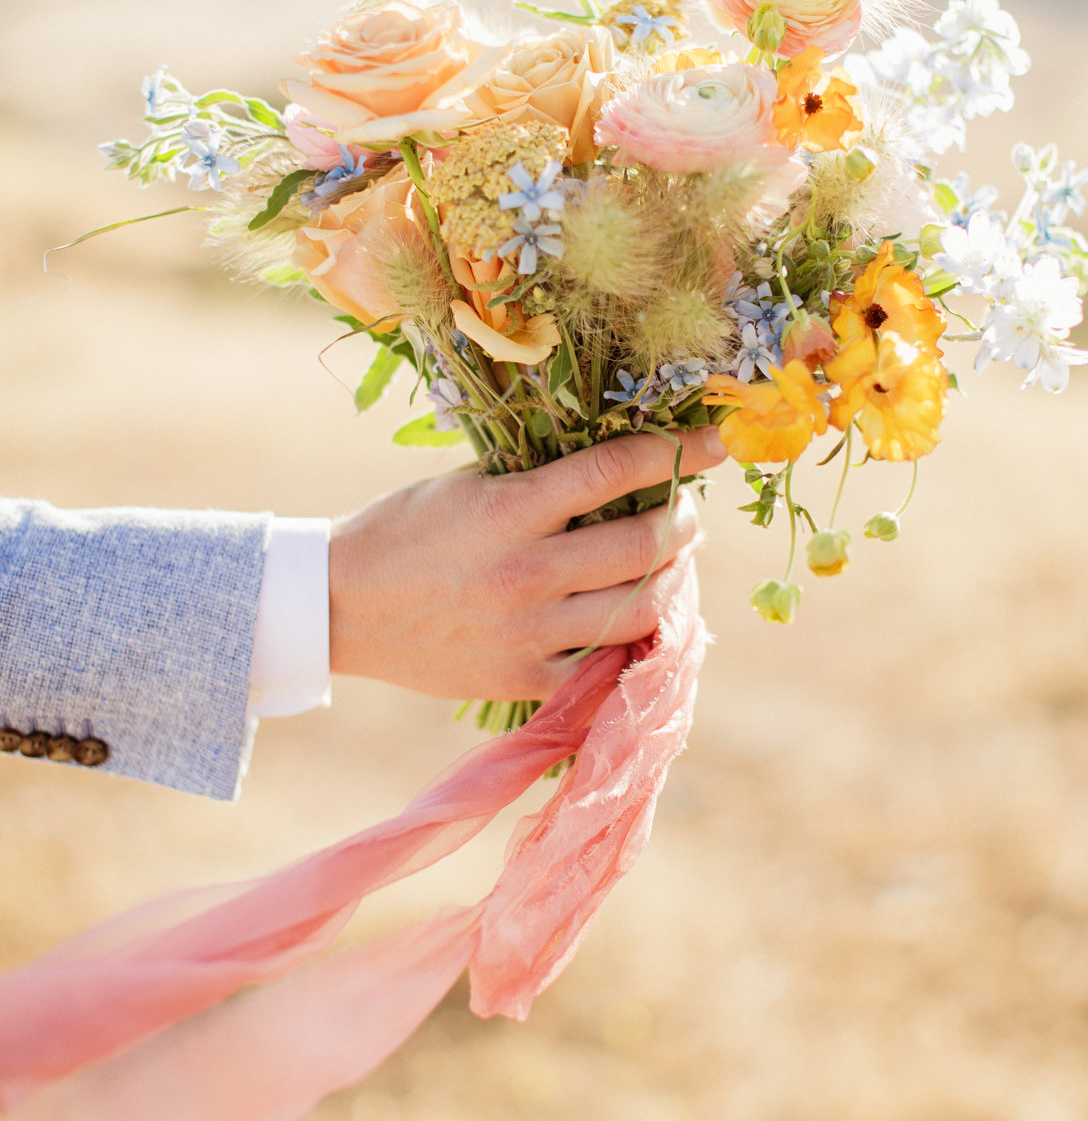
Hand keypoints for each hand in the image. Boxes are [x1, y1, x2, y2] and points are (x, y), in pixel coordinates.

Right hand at [329, 428, 724, 700]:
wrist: (341, 608)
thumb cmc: (404, 530)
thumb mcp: (467, 482)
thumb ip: (538, 476)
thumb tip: (621, 463)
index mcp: (510, 509)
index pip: (616, 470)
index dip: (676, 450)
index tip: (713, 442)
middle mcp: (527, 572)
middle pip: (644, 545)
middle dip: (682, 520)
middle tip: (683, 509)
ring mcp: (529, 632)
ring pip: (641, 609)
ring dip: (671, 578)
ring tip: (668, 561)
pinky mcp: (524, 679)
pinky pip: (605, 664)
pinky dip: (633, 638)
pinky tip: (637, 615)